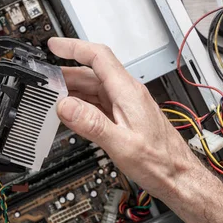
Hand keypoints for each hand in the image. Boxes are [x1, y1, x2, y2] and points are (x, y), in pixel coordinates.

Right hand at [48, 38, 204, 203]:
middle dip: (65, 73)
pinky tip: (70, 112)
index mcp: (128, 92)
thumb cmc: (160, 162)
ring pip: (93, 88)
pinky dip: (80, 104)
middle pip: (92, 72)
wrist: (179, 177)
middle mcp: (128, 94)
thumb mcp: (122, 145)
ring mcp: (126, 105)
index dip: (74, 47)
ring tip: (51, 96)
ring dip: (71, 89)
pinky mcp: (124, 116)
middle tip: (44, 80)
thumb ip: (91, 124)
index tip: (54, 45)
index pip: (99, 56)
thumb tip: (65, 105)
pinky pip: (98, 102)